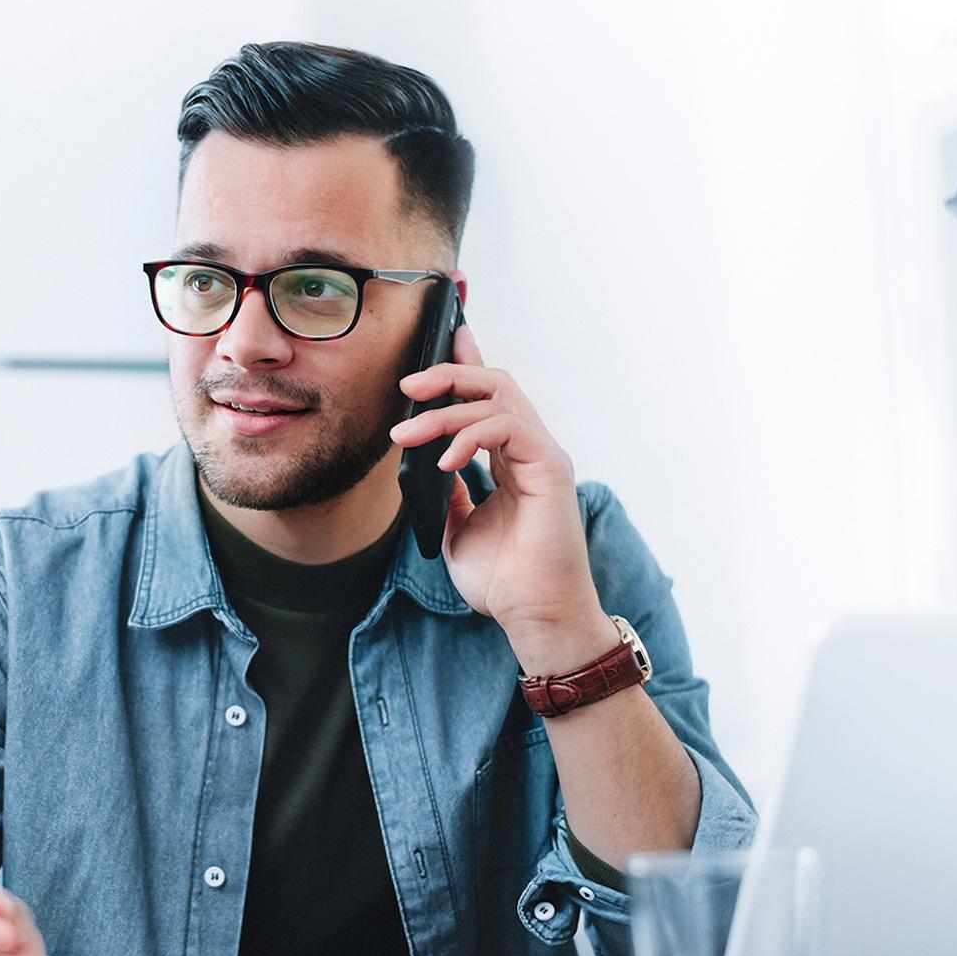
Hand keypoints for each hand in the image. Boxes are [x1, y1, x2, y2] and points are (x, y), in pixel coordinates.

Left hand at [390, 322, 606, 660]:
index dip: (466, 364)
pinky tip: (443, 462)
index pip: (490, 398)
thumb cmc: (504, 582)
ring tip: (405, 435)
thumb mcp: (457, 530)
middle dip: (447, 376)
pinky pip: (507, 428)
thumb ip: (447, 494)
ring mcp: (543, 456)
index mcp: (513, 460)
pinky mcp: (551, 469)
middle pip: (494, 384)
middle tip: (406, 386)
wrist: (534, 617)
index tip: (443, 338)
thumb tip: (422, 465)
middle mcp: (531, 450)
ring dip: (444, 410)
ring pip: (497, 399)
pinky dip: (468, 437)